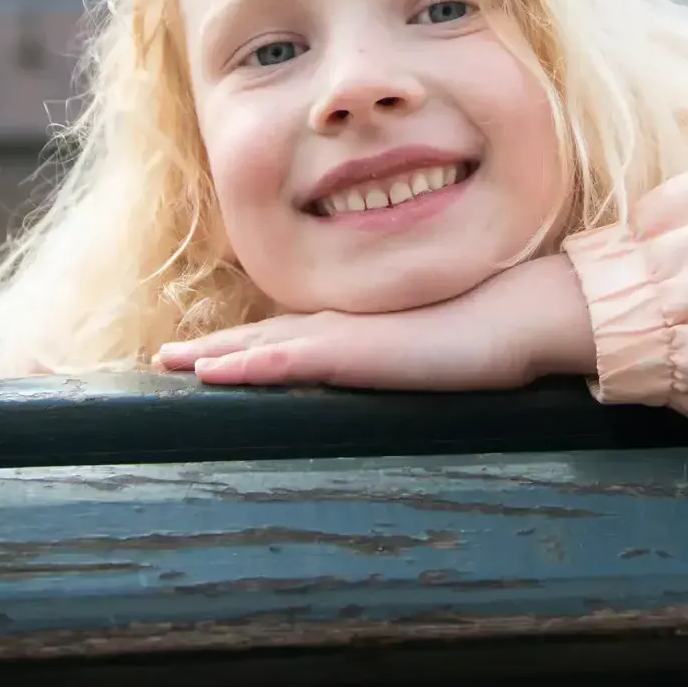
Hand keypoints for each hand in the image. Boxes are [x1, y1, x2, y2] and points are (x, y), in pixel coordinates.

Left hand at [154, 255, 597, 390]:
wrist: (522, 312)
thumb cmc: (495, 329)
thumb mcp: (443, 352)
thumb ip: (421, 355)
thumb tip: (419, 366)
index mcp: (363, 331)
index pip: (292, 338)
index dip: (248, 345)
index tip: (210, 355)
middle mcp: (346, 329)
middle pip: (264, 338)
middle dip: (214, 349)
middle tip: (165, 357)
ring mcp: (347, 339)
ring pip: (265, 347)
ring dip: (216, 356)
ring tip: (171, 363)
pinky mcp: (355, 353)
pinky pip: (288, 359)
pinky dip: (249, 363)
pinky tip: (216, 373)